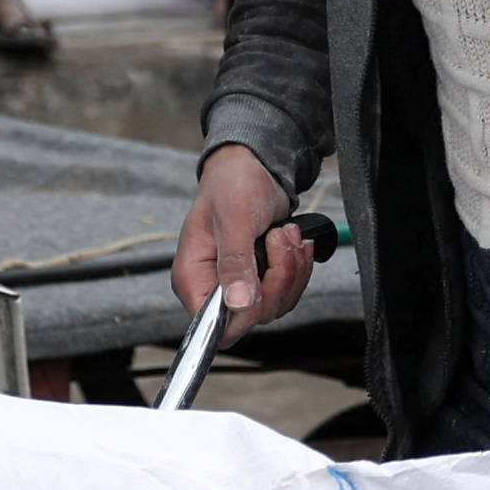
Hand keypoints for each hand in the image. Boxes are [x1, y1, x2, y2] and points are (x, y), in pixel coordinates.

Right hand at [176, 144, 318, 335]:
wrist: (251, 166)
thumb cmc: (232, 184)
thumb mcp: (234, 218)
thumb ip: (235, 262)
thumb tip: (236, 303)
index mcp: (192, 277)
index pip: (214, 324)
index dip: (243, 314)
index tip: (262, 283)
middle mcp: (211, 286)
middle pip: (252, 316)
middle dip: (277, 279)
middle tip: (279, 239)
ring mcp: (236, 284)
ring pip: (274, 305)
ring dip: (291, 269)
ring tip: (286, 233)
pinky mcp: (258, 278)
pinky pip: (285, 292)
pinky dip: (297, 267)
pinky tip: (294, 241)